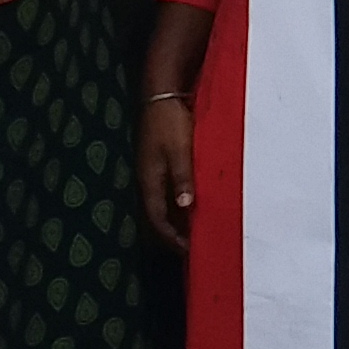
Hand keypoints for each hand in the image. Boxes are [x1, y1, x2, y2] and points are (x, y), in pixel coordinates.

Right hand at [138, 95, 194, 251]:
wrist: (162, 96)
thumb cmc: (170, 122)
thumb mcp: (180, 150)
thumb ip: (182, 177)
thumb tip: (185, 206)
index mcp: (150, 181)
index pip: (157, 220)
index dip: (172, 238)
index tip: (189, 252)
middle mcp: (149, 181)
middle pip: (159, 217)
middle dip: (175, 235)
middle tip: (196, 248)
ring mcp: (154, 173)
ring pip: (165, 206)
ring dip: (179, 221)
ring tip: (199, 233)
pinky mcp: (163, 164)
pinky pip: (170, 193)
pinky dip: (182, 204)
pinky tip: (197, 206)